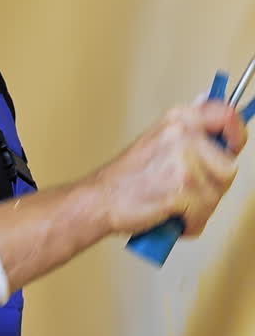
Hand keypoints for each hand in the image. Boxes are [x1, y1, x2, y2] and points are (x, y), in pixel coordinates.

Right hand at [91, 99, 246, 237]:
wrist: (100, 199)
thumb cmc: (128, 177)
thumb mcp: (159, 140)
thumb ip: (191, 130)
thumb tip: (219, 112)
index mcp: (179, 118)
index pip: (225, 116)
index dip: (235, 134)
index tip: (231, 146)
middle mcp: (182, 133)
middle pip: (228, 166)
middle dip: (212, 187)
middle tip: (186, 190)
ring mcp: (183, 160)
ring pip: (217, 193)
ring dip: (200, 208)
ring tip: (175, 205)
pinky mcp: (182, 187)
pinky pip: (204, 212)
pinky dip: (190, 223)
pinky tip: (171, 215)